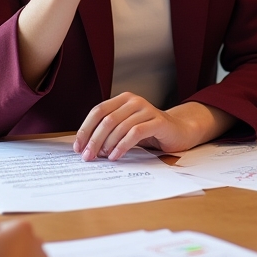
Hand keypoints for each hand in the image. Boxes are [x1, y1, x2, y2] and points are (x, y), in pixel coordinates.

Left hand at [73, 96, 234, 160]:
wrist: (178, 131)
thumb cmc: (149, 132)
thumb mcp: (126, 129)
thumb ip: (109, 132)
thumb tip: (85, 147)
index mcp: (123, 99)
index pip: (98, 111)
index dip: (86, 129)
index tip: (78, 147)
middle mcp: (133, 101)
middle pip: (106, 119)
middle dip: (94, 140)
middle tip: (88, 157)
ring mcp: (146, 109)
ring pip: (119, 126)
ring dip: (107, 144)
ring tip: (102, 157)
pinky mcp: (157, 121)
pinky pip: (135, 133)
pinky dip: (122, 145)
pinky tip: (116, 156)